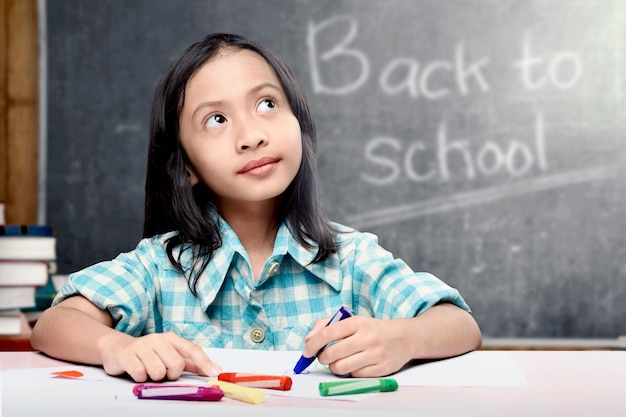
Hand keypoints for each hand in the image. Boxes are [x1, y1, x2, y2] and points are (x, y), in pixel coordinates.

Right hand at [101, 332, 221, 381]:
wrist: (117, 349)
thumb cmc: (148, 354)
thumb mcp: (169, 355)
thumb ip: (190, 363)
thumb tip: (212, 369)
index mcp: (171, 339)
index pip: (192, 349)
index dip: (204, 362)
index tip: (215, 372)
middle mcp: (158, 339)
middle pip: (176, 364)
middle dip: (170, 374)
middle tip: (162, 372)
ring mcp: (142, 346)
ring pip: (158, 372)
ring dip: (153, 377)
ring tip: (147, 370)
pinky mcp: (127, 355)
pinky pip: (140, 374)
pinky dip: (140, 378)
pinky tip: (136, 371)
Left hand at [303, 316, 410, 376]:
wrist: (404, 337)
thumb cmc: (371, 329)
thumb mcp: (352, 321)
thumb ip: (326, 326)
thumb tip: (308, 340)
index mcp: (358, 322)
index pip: (327, 334)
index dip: (313, 345)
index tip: (306, 351)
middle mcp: (367, 337)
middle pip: (331, 354)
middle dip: (322, 358)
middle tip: (324, 357)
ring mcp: (376, 354)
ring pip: (341, 368)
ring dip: (334, 367)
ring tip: (339, 361)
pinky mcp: (382, 369)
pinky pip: (355, 375)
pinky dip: (350, 372)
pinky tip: (355, 364)